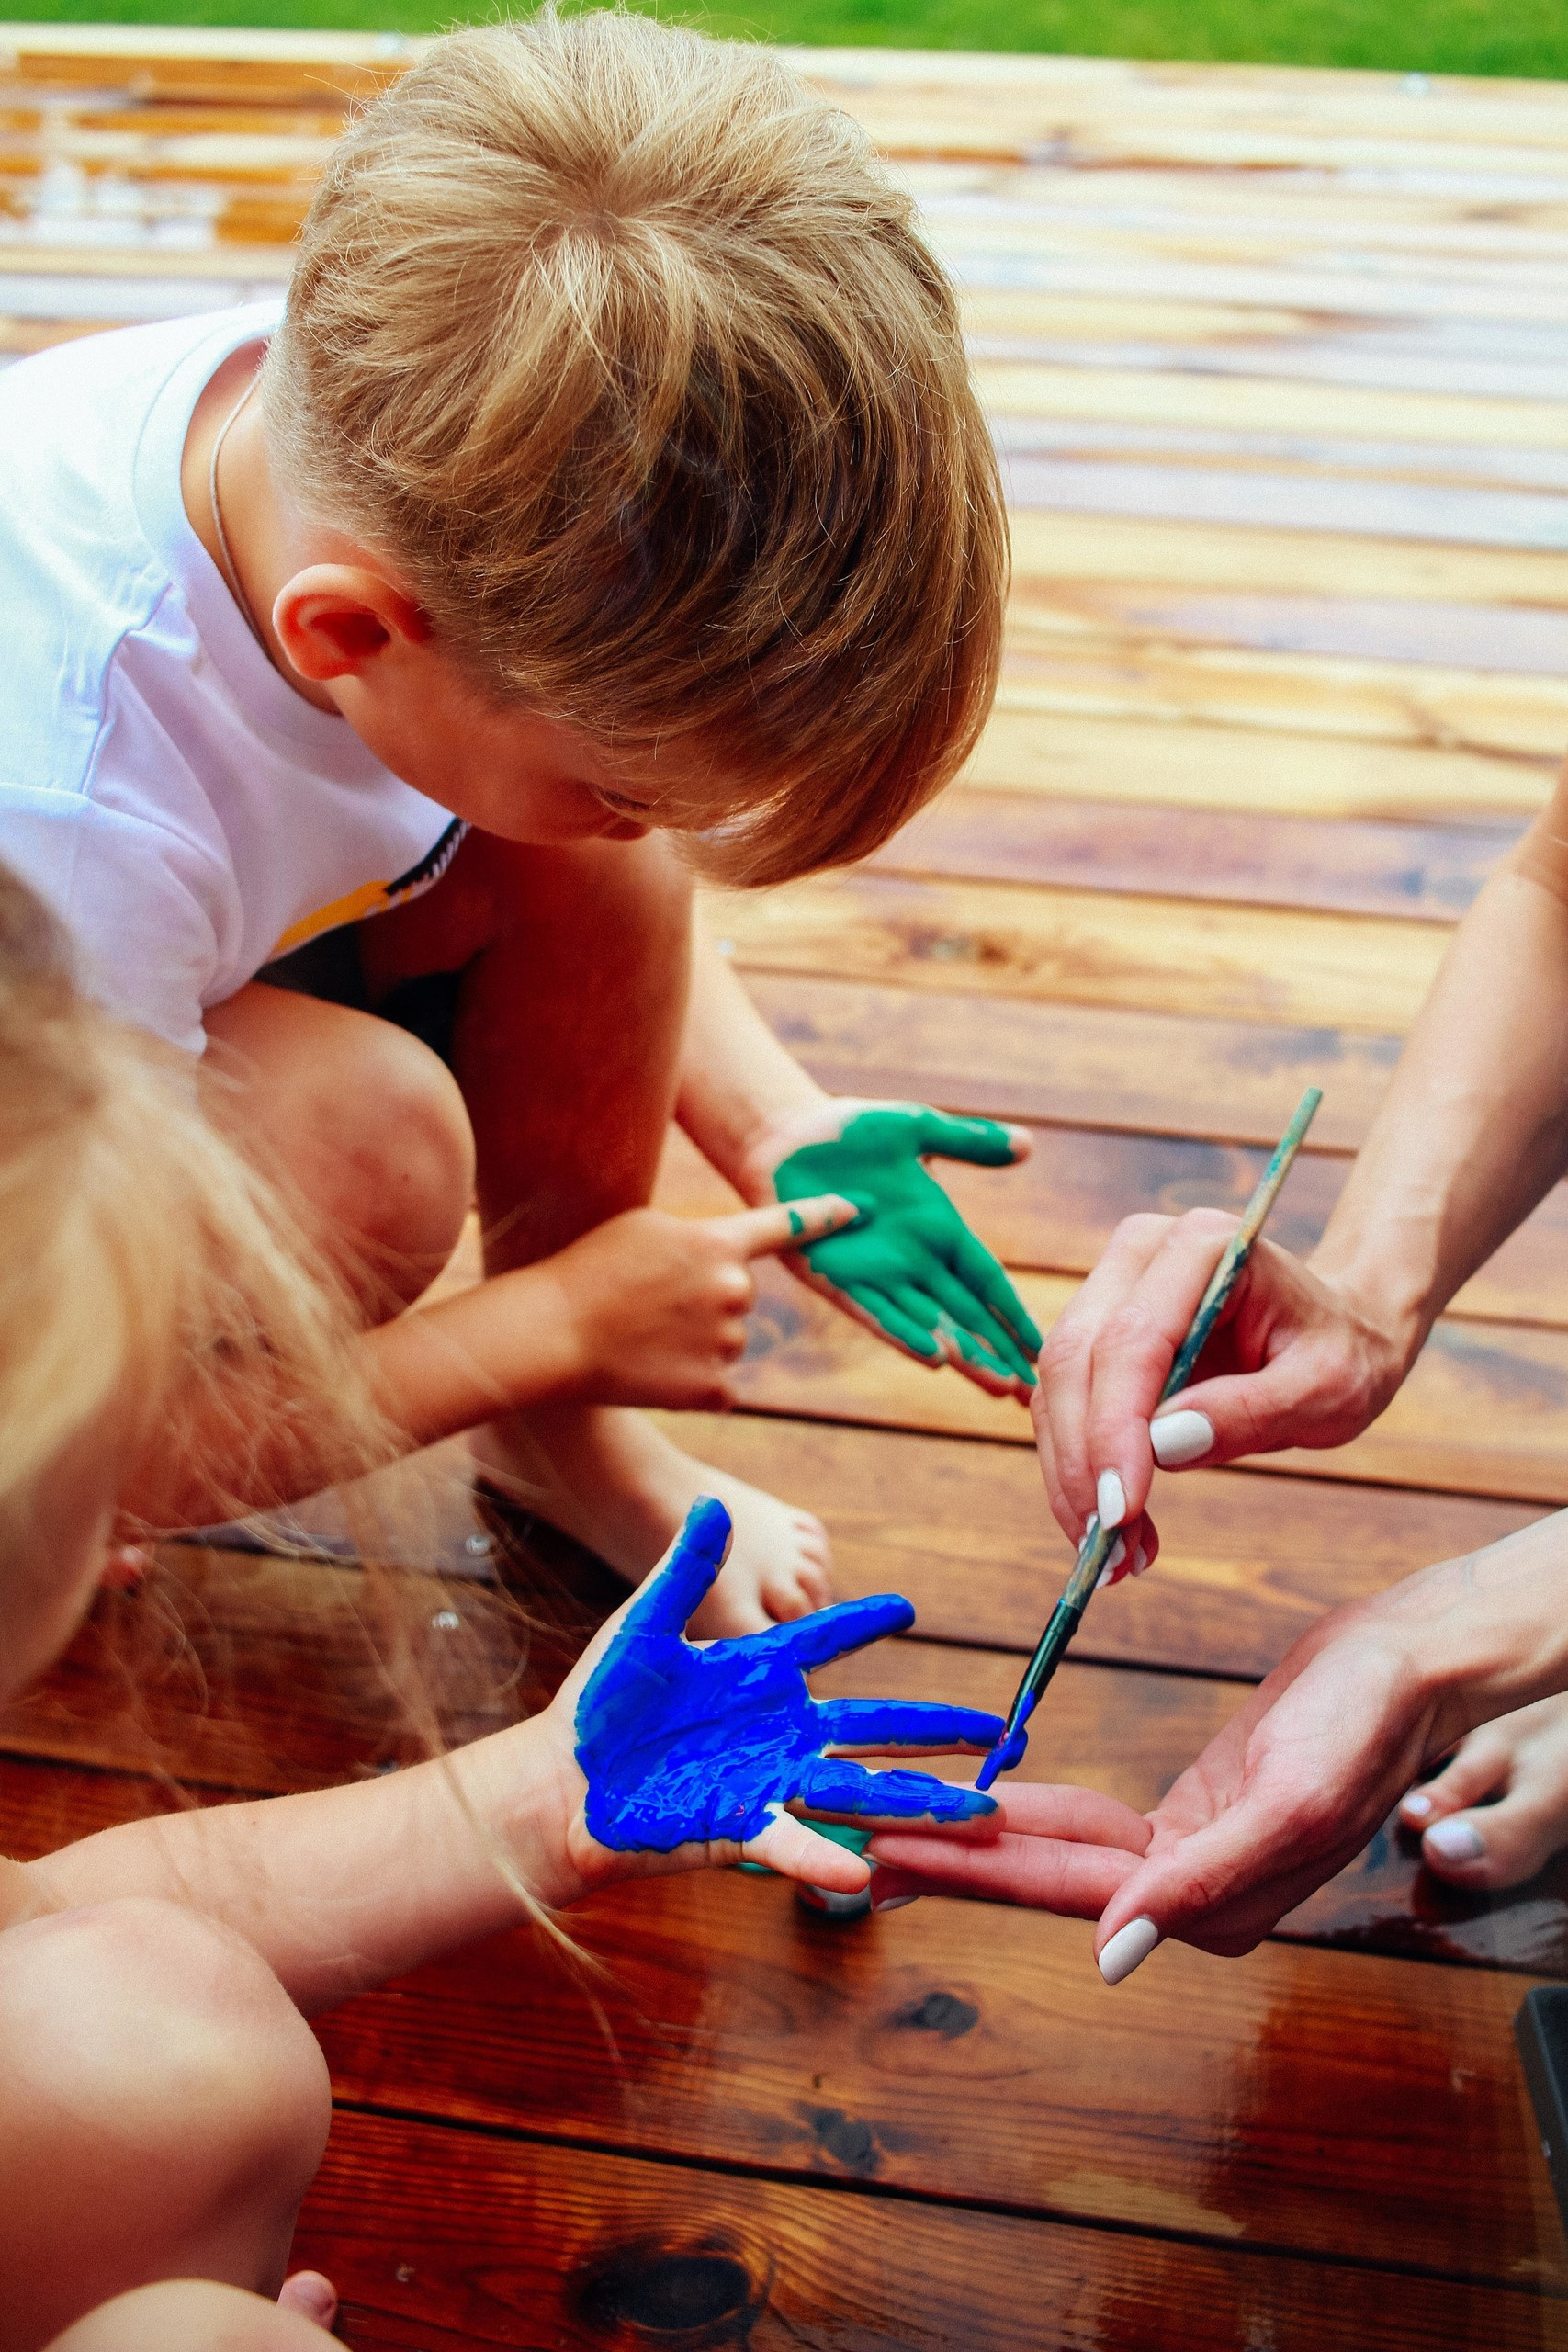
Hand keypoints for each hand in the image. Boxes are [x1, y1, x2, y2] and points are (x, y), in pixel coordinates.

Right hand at [552, 1195, 857, 1408]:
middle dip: (706, 1301)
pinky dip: (689, 1383)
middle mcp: (735, 1291)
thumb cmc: (589, 1271)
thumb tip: (724, 1258)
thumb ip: (699, 1239)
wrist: (554, 1331)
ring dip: (695, 1343)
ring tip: (641, 1336)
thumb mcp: (646, 1229)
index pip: (785, 1226)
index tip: (858, 1210)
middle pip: (740, 1297)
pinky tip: (650, 1371)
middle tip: (649, 1305)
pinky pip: (716, 1385)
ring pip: (727, 1342)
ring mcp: (727, 1343)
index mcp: (719, 1244)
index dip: (823, 1217)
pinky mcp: (714, 1388)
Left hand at [553, 1497, 1002, 1897]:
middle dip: (937, 1730)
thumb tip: (711, 1506)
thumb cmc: (597, 1706)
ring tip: (982, 1809)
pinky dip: (826, 1858)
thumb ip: (683, 1570)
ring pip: (861, 1789)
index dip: (862, 1623)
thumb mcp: (643, 1627)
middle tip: (998, 1729)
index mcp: (754, 1672)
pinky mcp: (740, 1827)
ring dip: (921, 1801)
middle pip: (874, 1725)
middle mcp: (776, 1728)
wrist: (557, 1784)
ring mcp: (766, 1780)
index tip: (907, 1607)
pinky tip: (866, 1868)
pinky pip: (795, 1841)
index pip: (823, 1641)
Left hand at [745, 1099, 1041, 1396]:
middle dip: (997, 1353)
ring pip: (929, 1325)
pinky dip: (905, 1335)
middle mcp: (913, 1262)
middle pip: (966, 1316)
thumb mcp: (917, 1128)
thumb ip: (968, 1141)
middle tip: (1030, 1391)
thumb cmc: (849, 1132)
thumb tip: (1028, 1146)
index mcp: (939, 1232)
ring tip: (997, 1386)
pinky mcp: (835, 1279)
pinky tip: (935, 1359)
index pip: (987, 1283)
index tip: (1044, 1347)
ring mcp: (876, 1275)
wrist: (783, 1137)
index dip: (1014, 1314)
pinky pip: (876, 1313)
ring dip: (963, 1356)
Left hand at [871, 1563, 1482, 1967]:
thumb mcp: (1293, 1797)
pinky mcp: (1185, 1817)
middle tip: (844, 1837)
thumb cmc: (1367, 1722)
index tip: (878, 1855)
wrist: (1411, 1668)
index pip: (1058, 1892)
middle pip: (1038, 1878)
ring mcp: (1183, 1861)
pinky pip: (1082, 1819)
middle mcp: (1188, 1901)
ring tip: (884, 1824)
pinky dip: (1025, 1805)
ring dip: (970, 1835)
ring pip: (1051, 1850)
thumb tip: (1113, 1956)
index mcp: (1210, 1907)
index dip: (963, 1871)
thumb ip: (1204, 1883)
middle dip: (940, 1857)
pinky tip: (973, 1802)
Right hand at [1033, 1209, 1410, 1565]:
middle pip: (1075, 1358)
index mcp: (1205, 1246)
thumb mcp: (1326, 1391)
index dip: (1114, 1428)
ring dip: (1073, 1474)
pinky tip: (1114, 1522)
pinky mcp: (1100, 1328)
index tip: (1120, 1510)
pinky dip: (1080, 1466)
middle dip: (1083, 1460)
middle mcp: (1142, 1253)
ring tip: (1114, 1552)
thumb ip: (1251, 1412)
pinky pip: (1067, 1401)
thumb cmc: (1343, 1353)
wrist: (1341, 1329)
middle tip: (1106, 1549)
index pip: (1132, 1340)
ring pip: (1057, 1385)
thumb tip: (1163, 1446)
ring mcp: (1114, 1285)